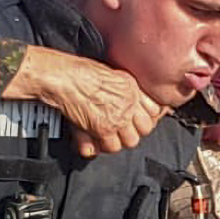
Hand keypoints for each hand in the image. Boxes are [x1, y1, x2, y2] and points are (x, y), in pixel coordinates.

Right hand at [7, 47, 166, 156]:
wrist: (64, 77)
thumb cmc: (79, 71)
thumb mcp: (111, 73)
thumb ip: (124, 89)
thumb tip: (133, 100)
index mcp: (132, 87)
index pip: (155, 110)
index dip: (147, 118)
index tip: (140, 120)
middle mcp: (128, 103)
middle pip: (145, 129)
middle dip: (134, 131)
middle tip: (122, 130)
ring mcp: (118, 117)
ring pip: (130, 141)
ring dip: (119, 140)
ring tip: (108, 136)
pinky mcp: (104, 129)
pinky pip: (112, 146)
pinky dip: (104, 146)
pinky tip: (97, 139)